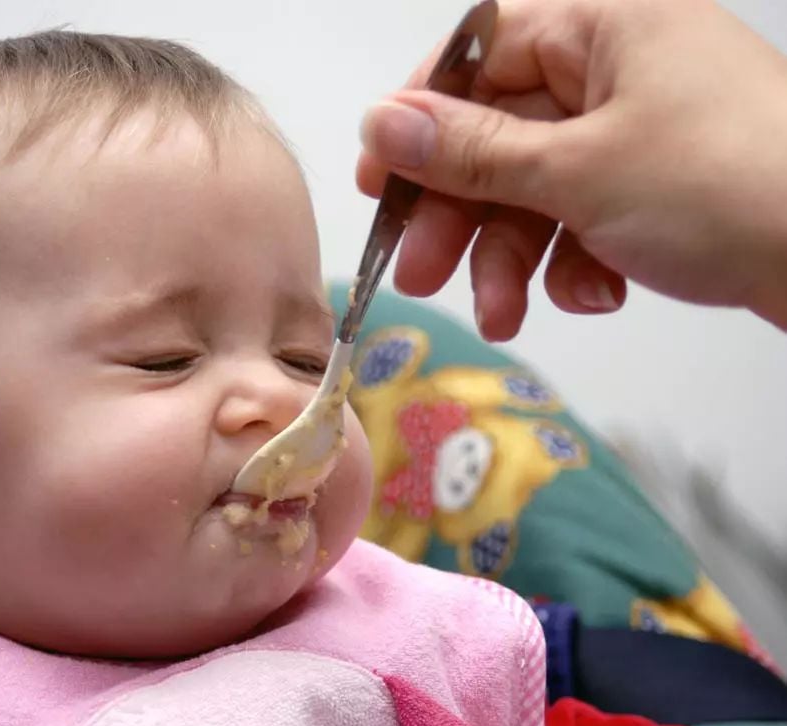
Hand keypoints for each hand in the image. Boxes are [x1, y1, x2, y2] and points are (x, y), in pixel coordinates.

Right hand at [358, 0, 786, 339]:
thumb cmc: (728, 186)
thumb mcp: (577, 169)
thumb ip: (470, 150)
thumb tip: (382, 123)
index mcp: (604, 26)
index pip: (478, 55)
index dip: (420, 121)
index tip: (381, 183)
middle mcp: (620, 69)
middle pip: (501, 135)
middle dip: (462, 215)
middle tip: (423, 273)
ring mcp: (643, 130)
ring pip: (538, 189)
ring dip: (511, 258)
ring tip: (503, 313)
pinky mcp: (662, 188)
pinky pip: (585, 217)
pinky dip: (576, 263)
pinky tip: (597, 294)